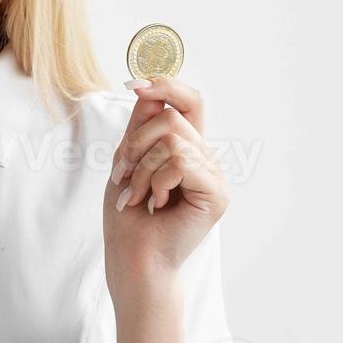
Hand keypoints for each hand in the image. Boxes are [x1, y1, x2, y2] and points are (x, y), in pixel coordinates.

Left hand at [102, 75, 228, 298]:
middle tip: (125, 177)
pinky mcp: (217, 192)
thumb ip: (141, 124)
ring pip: (173, 137)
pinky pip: (181, 160)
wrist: (133, 258)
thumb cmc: (128, 216)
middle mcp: (204, 158)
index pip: (189, 101)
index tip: (134, 83)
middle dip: (136, 143)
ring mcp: (213, 174)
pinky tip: (158, 205)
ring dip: (142, 168)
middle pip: (171, 116)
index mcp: (186, 148)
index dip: (167, 85)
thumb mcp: (128, 159)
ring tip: (140, 196)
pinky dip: (158, 181)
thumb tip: (148, 86)